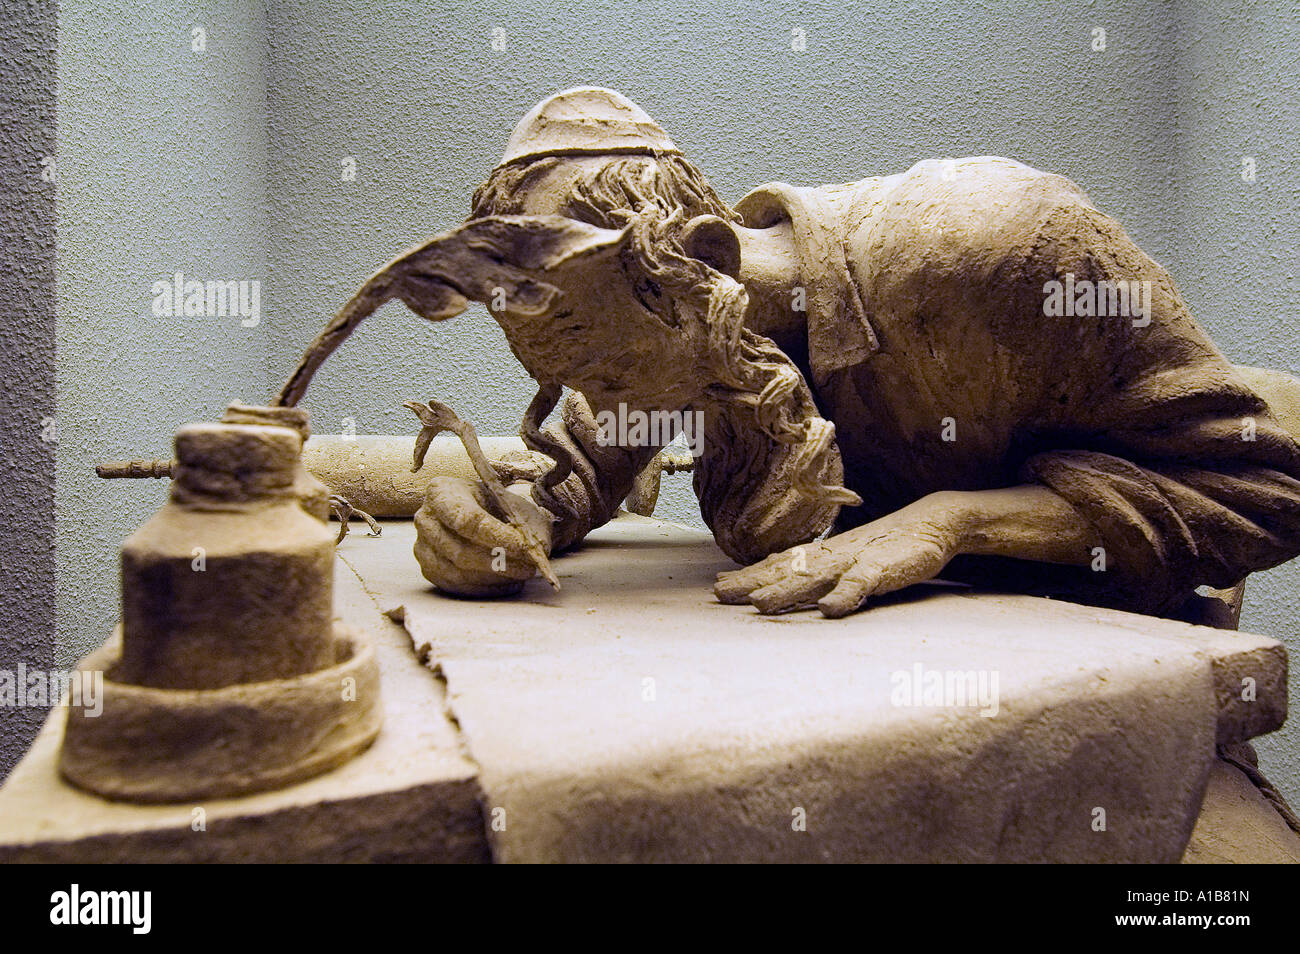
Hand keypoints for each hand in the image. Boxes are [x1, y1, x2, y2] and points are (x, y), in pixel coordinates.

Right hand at [413, 476, 554, 596]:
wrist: (482, 513)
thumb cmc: (497, 506)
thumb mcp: (512, 505)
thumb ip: (524, 525)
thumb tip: (536, 552)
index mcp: (441, 491)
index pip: (467, 520)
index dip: (498, 537)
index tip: (525, 547)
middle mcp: (425, 519)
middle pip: (461, 550)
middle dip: (499, 562)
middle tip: (529, 567)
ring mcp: (423, 547)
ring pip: (459, 573)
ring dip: (495, 577)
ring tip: (522, 573)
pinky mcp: (429, 570)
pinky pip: (458, 587)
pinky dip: (487, 588)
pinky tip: (509, 582)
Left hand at [713, 498, 959, 617]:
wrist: (932, 521)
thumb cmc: (883, 545)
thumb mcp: (848, 559)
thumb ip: (817, 569)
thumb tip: (779, 576)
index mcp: (823, 556)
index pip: (778, 565)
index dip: (748, 575)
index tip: (716, 585)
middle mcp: (831, 556)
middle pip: (786, 570)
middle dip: (752, 582)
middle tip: (719, 592)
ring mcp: (855, 561)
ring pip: (815, 576)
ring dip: (786, 590)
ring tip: (758, 603)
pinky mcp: (883, 568)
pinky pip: (862, 582)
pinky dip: (845, 595)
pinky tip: (830, 609)